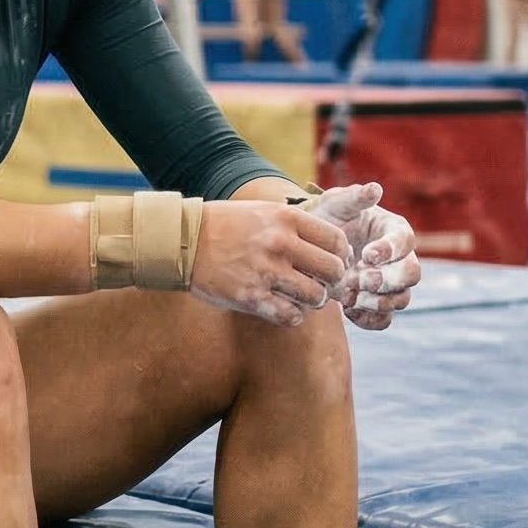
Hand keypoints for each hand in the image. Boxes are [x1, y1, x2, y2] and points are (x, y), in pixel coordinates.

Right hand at [190, 200, 351, 327]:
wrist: (185, 240)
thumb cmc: (228, 225)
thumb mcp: (264, 211)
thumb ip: (297, 225)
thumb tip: (332, 245)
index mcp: (286, 219)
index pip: (337, 241)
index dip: (342, 255)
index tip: (335, 262)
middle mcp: (280, 244)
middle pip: (333, 271)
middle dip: (333, 281)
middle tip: (323, 283)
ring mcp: (266, 272)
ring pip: (316, 297)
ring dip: (314, 301)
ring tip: (303, 297)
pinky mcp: (251, 297)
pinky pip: (291, 316)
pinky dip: (294, 316)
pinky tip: (286, 308)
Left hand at [306, 182, 420, 331]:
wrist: (310, 245)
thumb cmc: (327, 217)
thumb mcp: (335, 203)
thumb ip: (354, 197)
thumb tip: (375, 188)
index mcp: (393, 230)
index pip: (406, 241)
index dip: (390, 250)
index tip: (367, 254)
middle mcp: (398, 258)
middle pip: (412, 274)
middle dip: (388, 280)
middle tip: (361, 279)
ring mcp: (389, 283)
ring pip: (401, 300)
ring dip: (378, 301)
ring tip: (349, 296)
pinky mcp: (376, 303)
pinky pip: (385, 320)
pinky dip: (369, 319)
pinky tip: (348, 309)